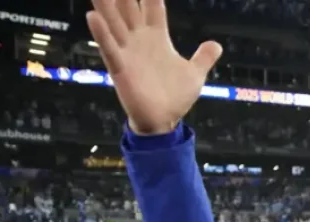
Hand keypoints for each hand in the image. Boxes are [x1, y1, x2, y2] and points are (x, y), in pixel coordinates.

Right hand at [86, 0, 221, 134]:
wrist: (164, 121)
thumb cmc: (175, 97)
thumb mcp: (195, 75)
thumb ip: (203, 58)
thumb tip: (216, 45)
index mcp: (157, 37)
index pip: (152, 5)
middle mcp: (139, 39)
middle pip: (128, 7)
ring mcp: (128, 52)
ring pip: (114, 21)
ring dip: (106, 4)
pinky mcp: (120, 68)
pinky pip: (109, 48)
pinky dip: (102, 33)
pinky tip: (93, 16)